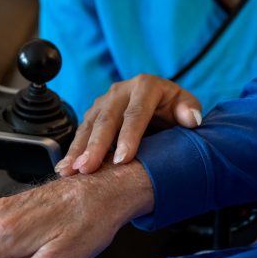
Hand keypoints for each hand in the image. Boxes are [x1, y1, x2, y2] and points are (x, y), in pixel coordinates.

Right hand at [55, 74, 201, 175]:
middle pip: (106, 119)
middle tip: (87, 169)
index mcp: (146, 86)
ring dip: (78, 150)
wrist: (159, 103)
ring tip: (70, 171)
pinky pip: (81, 132)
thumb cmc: (173, 108)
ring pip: (88, 126)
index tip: (122, 160)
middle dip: (96, 146)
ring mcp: (103, 101)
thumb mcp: (185, 105)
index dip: (128, 137)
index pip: (135, 113)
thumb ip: (189, 111)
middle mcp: (120, 90)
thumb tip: (191, 119)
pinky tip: (65, 169)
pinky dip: (72, 151)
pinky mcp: (93, 113)